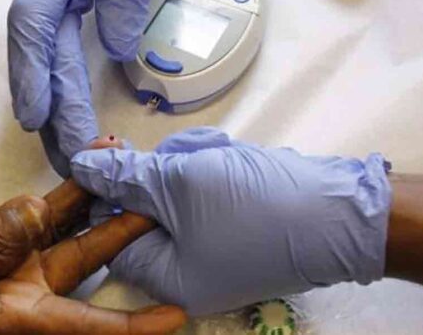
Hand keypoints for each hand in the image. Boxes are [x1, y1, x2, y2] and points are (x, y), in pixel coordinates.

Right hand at [0, 181, 184, 333]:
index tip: (175, 315)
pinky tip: (88, 166)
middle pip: (92, 259)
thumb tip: (37, 208)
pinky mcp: (12, 246)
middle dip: (127, 230)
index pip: (90, 324)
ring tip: (126, 165)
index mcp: (24, 317)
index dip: (135, 324)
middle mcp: (34, 291)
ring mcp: (25, 266)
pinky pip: (47, 215)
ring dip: (100, 197)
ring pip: (74, 228)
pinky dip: (67, 192)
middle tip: (162, 204)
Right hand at [8, 0, 174, 175]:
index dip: (31, 75)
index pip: (32, 25)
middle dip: (54, 110)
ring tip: (71, 150)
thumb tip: (116, 46)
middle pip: (42, 55)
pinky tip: (69, 110)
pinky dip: (64, 82)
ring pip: (49, 57)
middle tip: (71, 160)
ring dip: (58, 104)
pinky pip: (60, 47)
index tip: (37, 120)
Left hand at [71, 127, 391, 315]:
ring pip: (180, 193)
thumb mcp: (180, 185)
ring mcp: (216, 250)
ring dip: (193, 164)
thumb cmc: (254, 206)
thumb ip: (125, 176)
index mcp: (165, 276)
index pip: (113, 227)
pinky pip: (209, 194)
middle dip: (163, 170)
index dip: (111, 184)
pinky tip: (232, 157)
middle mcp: (188, 271)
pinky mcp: (239, 228)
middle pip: (148, 207)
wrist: (341, 214)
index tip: (117, 147)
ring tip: (218, 153)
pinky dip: (215, 171)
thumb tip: (81, 167)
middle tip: (187, 153)